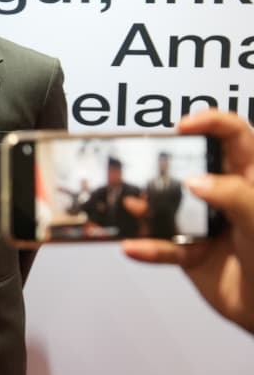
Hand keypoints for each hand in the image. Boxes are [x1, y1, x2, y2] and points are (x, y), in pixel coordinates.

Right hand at [121, 109, 253, 333]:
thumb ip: (234, 196)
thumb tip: (195, 180)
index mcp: (250, 180)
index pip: (234, 137)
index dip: (211, 122)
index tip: (183, 127)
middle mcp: (225, 197)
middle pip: (190, 166)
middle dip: (165, 162)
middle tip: (144, 161)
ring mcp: (205, 224)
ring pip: (168, 206)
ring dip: (146, 206)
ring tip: (132, 205)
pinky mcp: (189, 251)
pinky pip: (161, 246)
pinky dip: (146, 248)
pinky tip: (134, 247)